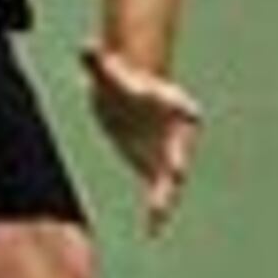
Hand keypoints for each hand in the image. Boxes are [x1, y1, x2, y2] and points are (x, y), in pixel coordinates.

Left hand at [79, 43, 203, 235]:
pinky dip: (157, 209)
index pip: (178, 103)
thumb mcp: (107, 71)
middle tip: (177, 171)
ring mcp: (167, 151)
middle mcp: (174, 130)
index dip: (183, 107)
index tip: (191, 110)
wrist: (125, 95)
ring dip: (166, 195)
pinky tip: (152, 229)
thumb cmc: (118, 79)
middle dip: (178, 159)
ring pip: (171, 176)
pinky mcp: (155, 168)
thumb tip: (85, 48)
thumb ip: (98, 62)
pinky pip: (158, 192)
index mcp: (168, 101)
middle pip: (179, 146)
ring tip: (160, 215)